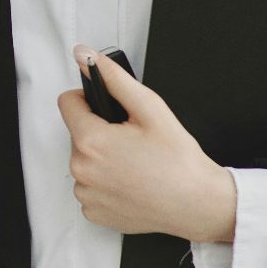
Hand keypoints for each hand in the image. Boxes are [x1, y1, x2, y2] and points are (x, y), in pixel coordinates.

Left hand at [56, 45, 236, 243]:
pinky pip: (90, 187)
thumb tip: (86, 56)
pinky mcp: (93, 211)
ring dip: (102, 158)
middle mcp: (81, 169)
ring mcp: (86, 193)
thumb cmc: (179, 161)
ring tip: (134, 163)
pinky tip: (131, 182)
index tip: (109, 109)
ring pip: (84, 161)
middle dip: (100, 131)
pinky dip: (105, 183)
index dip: (90, 100)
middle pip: (78, 133)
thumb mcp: (151, 109)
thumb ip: (115, 78)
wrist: (198, 205)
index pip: (68, 102)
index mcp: (91, 140)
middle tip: (132, 140)